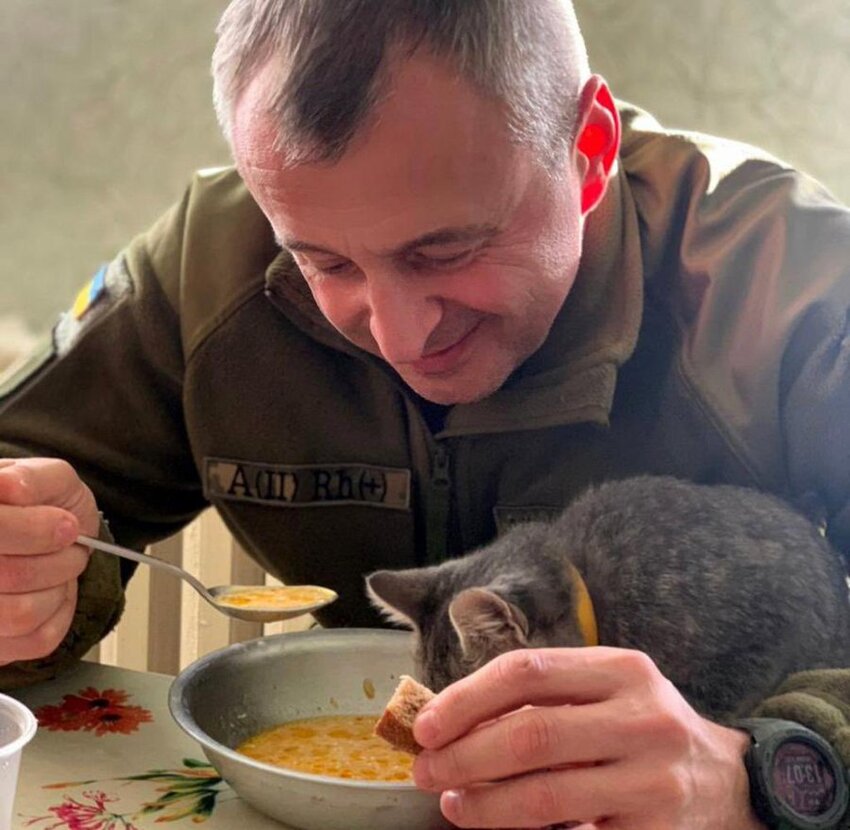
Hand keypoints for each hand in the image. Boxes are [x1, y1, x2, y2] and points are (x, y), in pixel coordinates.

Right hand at [0, 458, 99, 665]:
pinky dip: (60, 612)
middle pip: (9, 576)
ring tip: (59, 567)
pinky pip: (35, 640)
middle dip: (59, 558)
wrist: (53, 532)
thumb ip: (32, 479)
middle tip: (68, 543)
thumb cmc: (45, 507)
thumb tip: (10, 488)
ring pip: (20, 614)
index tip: (66, 525)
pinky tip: (52, 591)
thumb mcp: (49, 478)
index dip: (34, 532)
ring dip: (58, 586)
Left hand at [411, 647, 766, 829]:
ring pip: (546, 794)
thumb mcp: (608, 692)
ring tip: (452, 804)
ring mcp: (654, 779)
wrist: (728, 781)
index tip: (427, 724)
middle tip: (427, 770)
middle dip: (465, 754)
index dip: (466, 698)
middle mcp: (642, 717)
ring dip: (485, 804)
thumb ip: (547, 698)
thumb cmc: (644, 728)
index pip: (526, 671)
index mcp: (621, 669)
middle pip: (531, 732)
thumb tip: (458, 720)